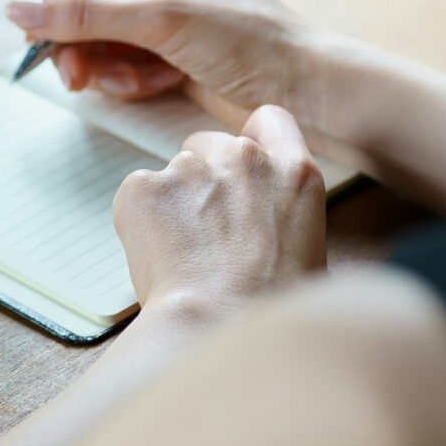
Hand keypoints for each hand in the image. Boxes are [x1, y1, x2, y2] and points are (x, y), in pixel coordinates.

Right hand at [4, 0, 316, 131]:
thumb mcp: (159, 18)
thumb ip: (84, 14)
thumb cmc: (250, 39)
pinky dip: (130, 77)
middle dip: (79, 38)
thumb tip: (19, 10)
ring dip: (106, 63)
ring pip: (104, 35)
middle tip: (71, 73)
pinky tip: (153, 85)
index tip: (39, 28)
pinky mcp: (176, 51)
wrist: (305, 92)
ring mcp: (171, 13)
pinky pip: (126, 61)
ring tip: (127, 81)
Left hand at [111, 106, 326, 317]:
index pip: (271, 121)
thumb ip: (285, 221)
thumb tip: (267, 234)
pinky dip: (140, 221)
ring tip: (181, 256)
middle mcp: (244, 158)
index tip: (239, 168)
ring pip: (173, 171)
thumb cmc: (267, 311)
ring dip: (173, 202)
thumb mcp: (308, 258)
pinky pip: (137, 194)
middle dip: (204, 177)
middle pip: (212, 143)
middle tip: (202, 229)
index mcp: (294, 174)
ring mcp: (191, 168)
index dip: (252, 140)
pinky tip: (157, 260)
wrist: (218, 324)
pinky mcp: (144, 186)